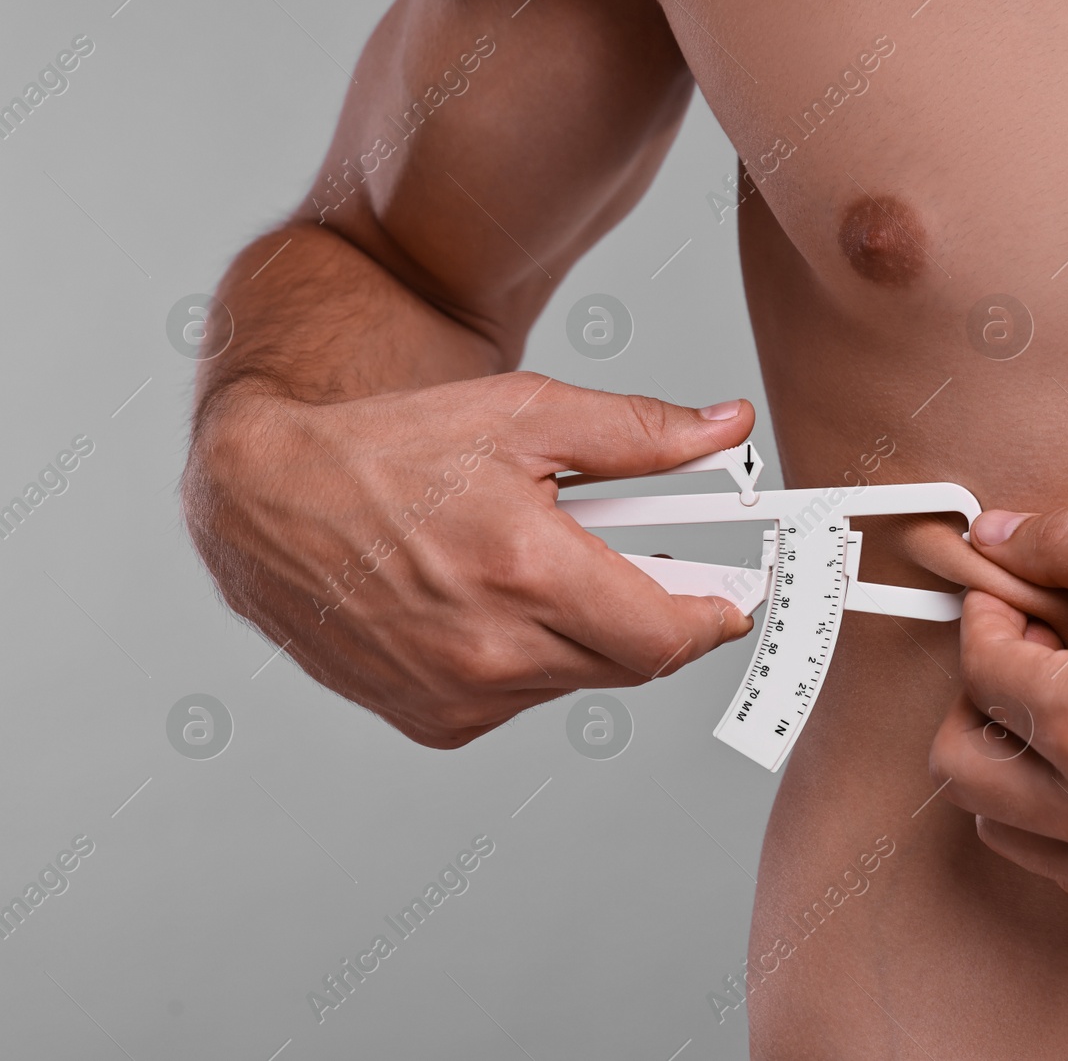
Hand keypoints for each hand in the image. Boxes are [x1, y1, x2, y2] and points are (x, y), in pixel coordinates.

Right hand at [183, 371, 754, 747]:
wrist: (267, 496)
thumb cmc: (393, 447)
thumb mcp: (526, 415)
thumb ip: (641, 433)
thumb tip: (730, 427)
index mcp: (526, 571)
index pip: (668, 636)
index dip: (714, 617)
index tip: (732, 597)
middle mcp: (493, 651)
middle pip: (631, 662)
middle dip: (653, 615)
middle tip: (649, 564)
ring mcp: (458, 696)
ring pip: (577, 680)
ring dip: (586, 633)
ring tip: (544, 566)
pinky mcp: (431, 721)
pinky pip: (521, 700)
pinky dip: (530, 657)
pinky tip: (492, 605)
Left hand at [932, 506, 1067, 929]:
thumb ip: (1067, 542)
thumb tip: (994, 536)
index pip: (979, 671)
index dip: (985, 619)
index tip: (1008, 602)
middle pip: (962, 764)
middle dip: (976, 699)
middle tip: (1023, 660)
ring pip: (1003, 828)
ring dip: (1009, 764)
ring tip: (1065, 712)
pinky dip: (1062, 821)